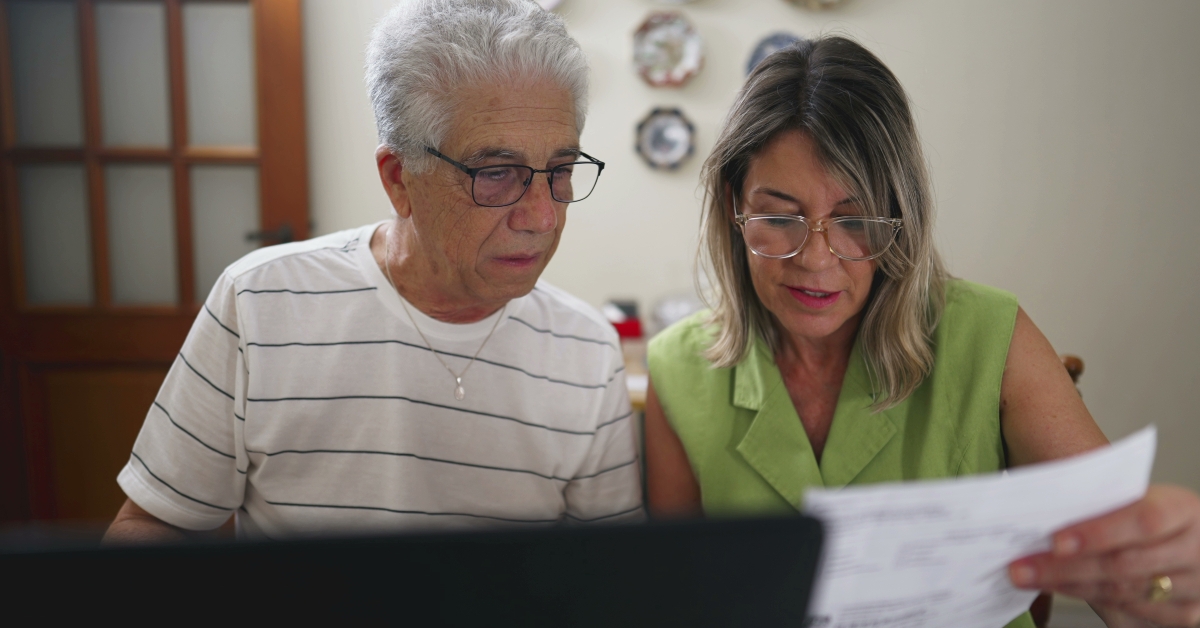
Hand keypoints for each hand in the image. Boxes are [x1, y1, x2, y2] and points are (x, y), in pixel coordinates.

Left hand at [1008, 485, 1199, 626]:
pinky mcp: (1186, 613)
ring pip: (1123, 591)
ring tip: (1029, 576)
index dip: (1098, 532)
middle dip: (1065, 567)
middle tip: (1021, 566)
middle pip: (1124, 564)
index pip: (1142, 521)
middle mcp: (1195, 550)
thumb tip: (1046, 513)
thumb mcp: (1143, 499)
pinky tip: (1060, 588)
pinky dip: (1090, 598)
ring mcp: (1194, 586)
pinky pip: (1131, 610)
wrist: (1199, 542)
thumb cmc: (1162, 514)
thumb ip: (1106, 506)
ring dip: (1069, 585)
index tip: (1056, 540)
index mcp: (1184, 510)